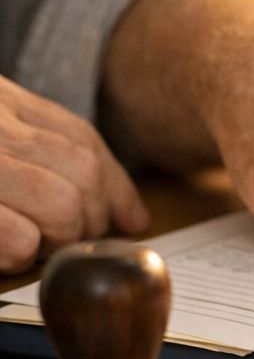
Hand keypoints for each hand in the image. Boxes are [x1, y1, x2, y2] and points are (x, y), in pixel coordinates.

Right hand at [0, 76, 147, 270]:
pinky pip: (20, 239)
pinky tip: (4, 251)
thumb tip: (135, 219)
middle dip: (89, 217)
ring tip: (31, 243)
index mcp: (5, 104)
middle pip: (84, 172)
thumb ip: (58, 159)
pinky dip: (21, 254)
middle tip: (61, 237)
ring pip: (62, 206)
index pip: (83, 140)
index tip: (131, 221)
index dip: (116, 187)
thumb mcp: (2, 134)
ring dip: (58, 238)